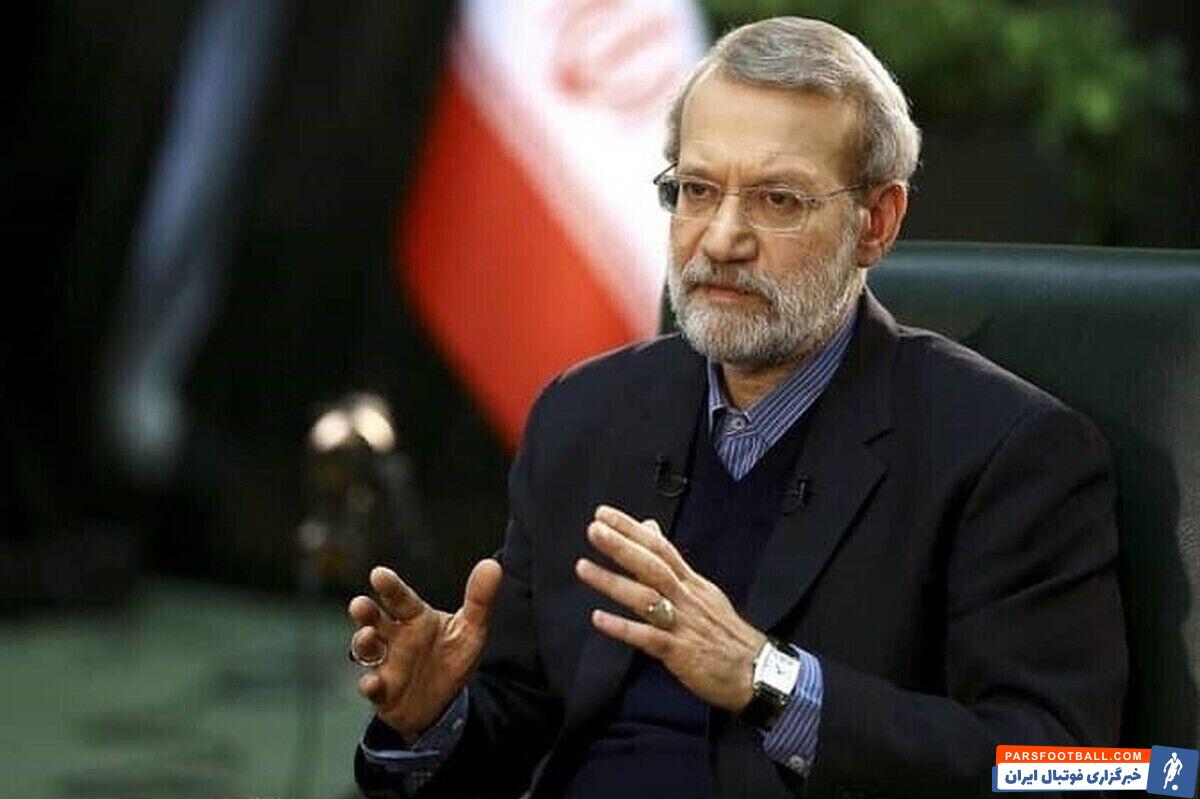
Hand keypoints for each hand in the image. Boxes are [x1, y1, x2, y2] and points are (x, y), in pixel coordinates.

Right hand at [347, 559, 501, 742]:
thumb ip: (480, 599)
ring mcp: (386, 663)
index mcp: (414, 617)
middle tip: (359, 605)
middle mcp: (395, 637)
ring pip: (367, 649)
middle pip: (375, 619)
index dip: (390, 586)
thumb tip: (492, 564)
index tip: (379, 574)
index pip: (401, 598)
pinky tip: (372, 682)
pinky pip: (372, 687)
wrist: (445, 701)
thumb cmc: (451, 656)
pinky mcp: (384, 692)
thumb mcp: (471, 629)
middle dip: (365, 611)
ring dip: (363, 642)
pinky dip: (370, 685)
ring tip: (369, 635)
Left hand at [575, 505, 766, 712]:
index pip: (661, 548)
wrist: (757, 671)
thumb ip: (672, 563)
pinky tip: (598, 618)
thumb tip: (649, 529)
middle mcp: (686, 598)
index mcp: (691, 583)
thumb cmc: (725, 632)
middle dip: (622, 546)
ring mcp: (684, 624)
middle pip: (652, 566)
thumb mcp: (701, 591)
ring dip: (613, 582)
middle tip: (594, 529)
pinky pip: (648, 638)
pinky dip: (623, 627)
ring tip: (583, 568)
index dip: (633, 529)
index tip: (604, 514)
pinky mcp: (681, 653)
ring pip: (645, 598)